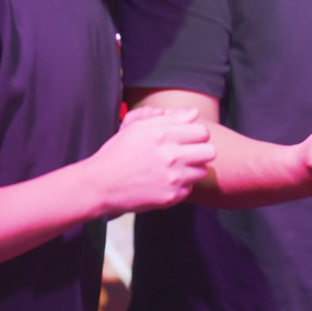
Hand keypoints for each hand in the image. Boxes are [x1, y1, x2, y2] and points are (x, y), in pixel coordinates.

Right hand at [94, 108, 215, 214]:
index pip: (202, 131)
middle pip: (210, 152)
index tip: (187, 139)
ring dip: (192, 169)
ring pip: (202, 171)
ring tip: (174, 168)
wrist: (101, 184)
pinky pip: (190, 188)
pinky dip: (181, 186)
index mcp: (162, 135)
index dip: (196, 134)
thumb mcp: (139, 128)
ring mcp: (172, 178)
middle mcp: (170, 156)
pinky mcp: (171, 197)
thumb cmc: (118, 152)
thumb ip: (170, 119)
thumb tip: (194, 113)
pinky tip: (165, 181)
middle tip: (186, 153)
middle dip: (200, 151)